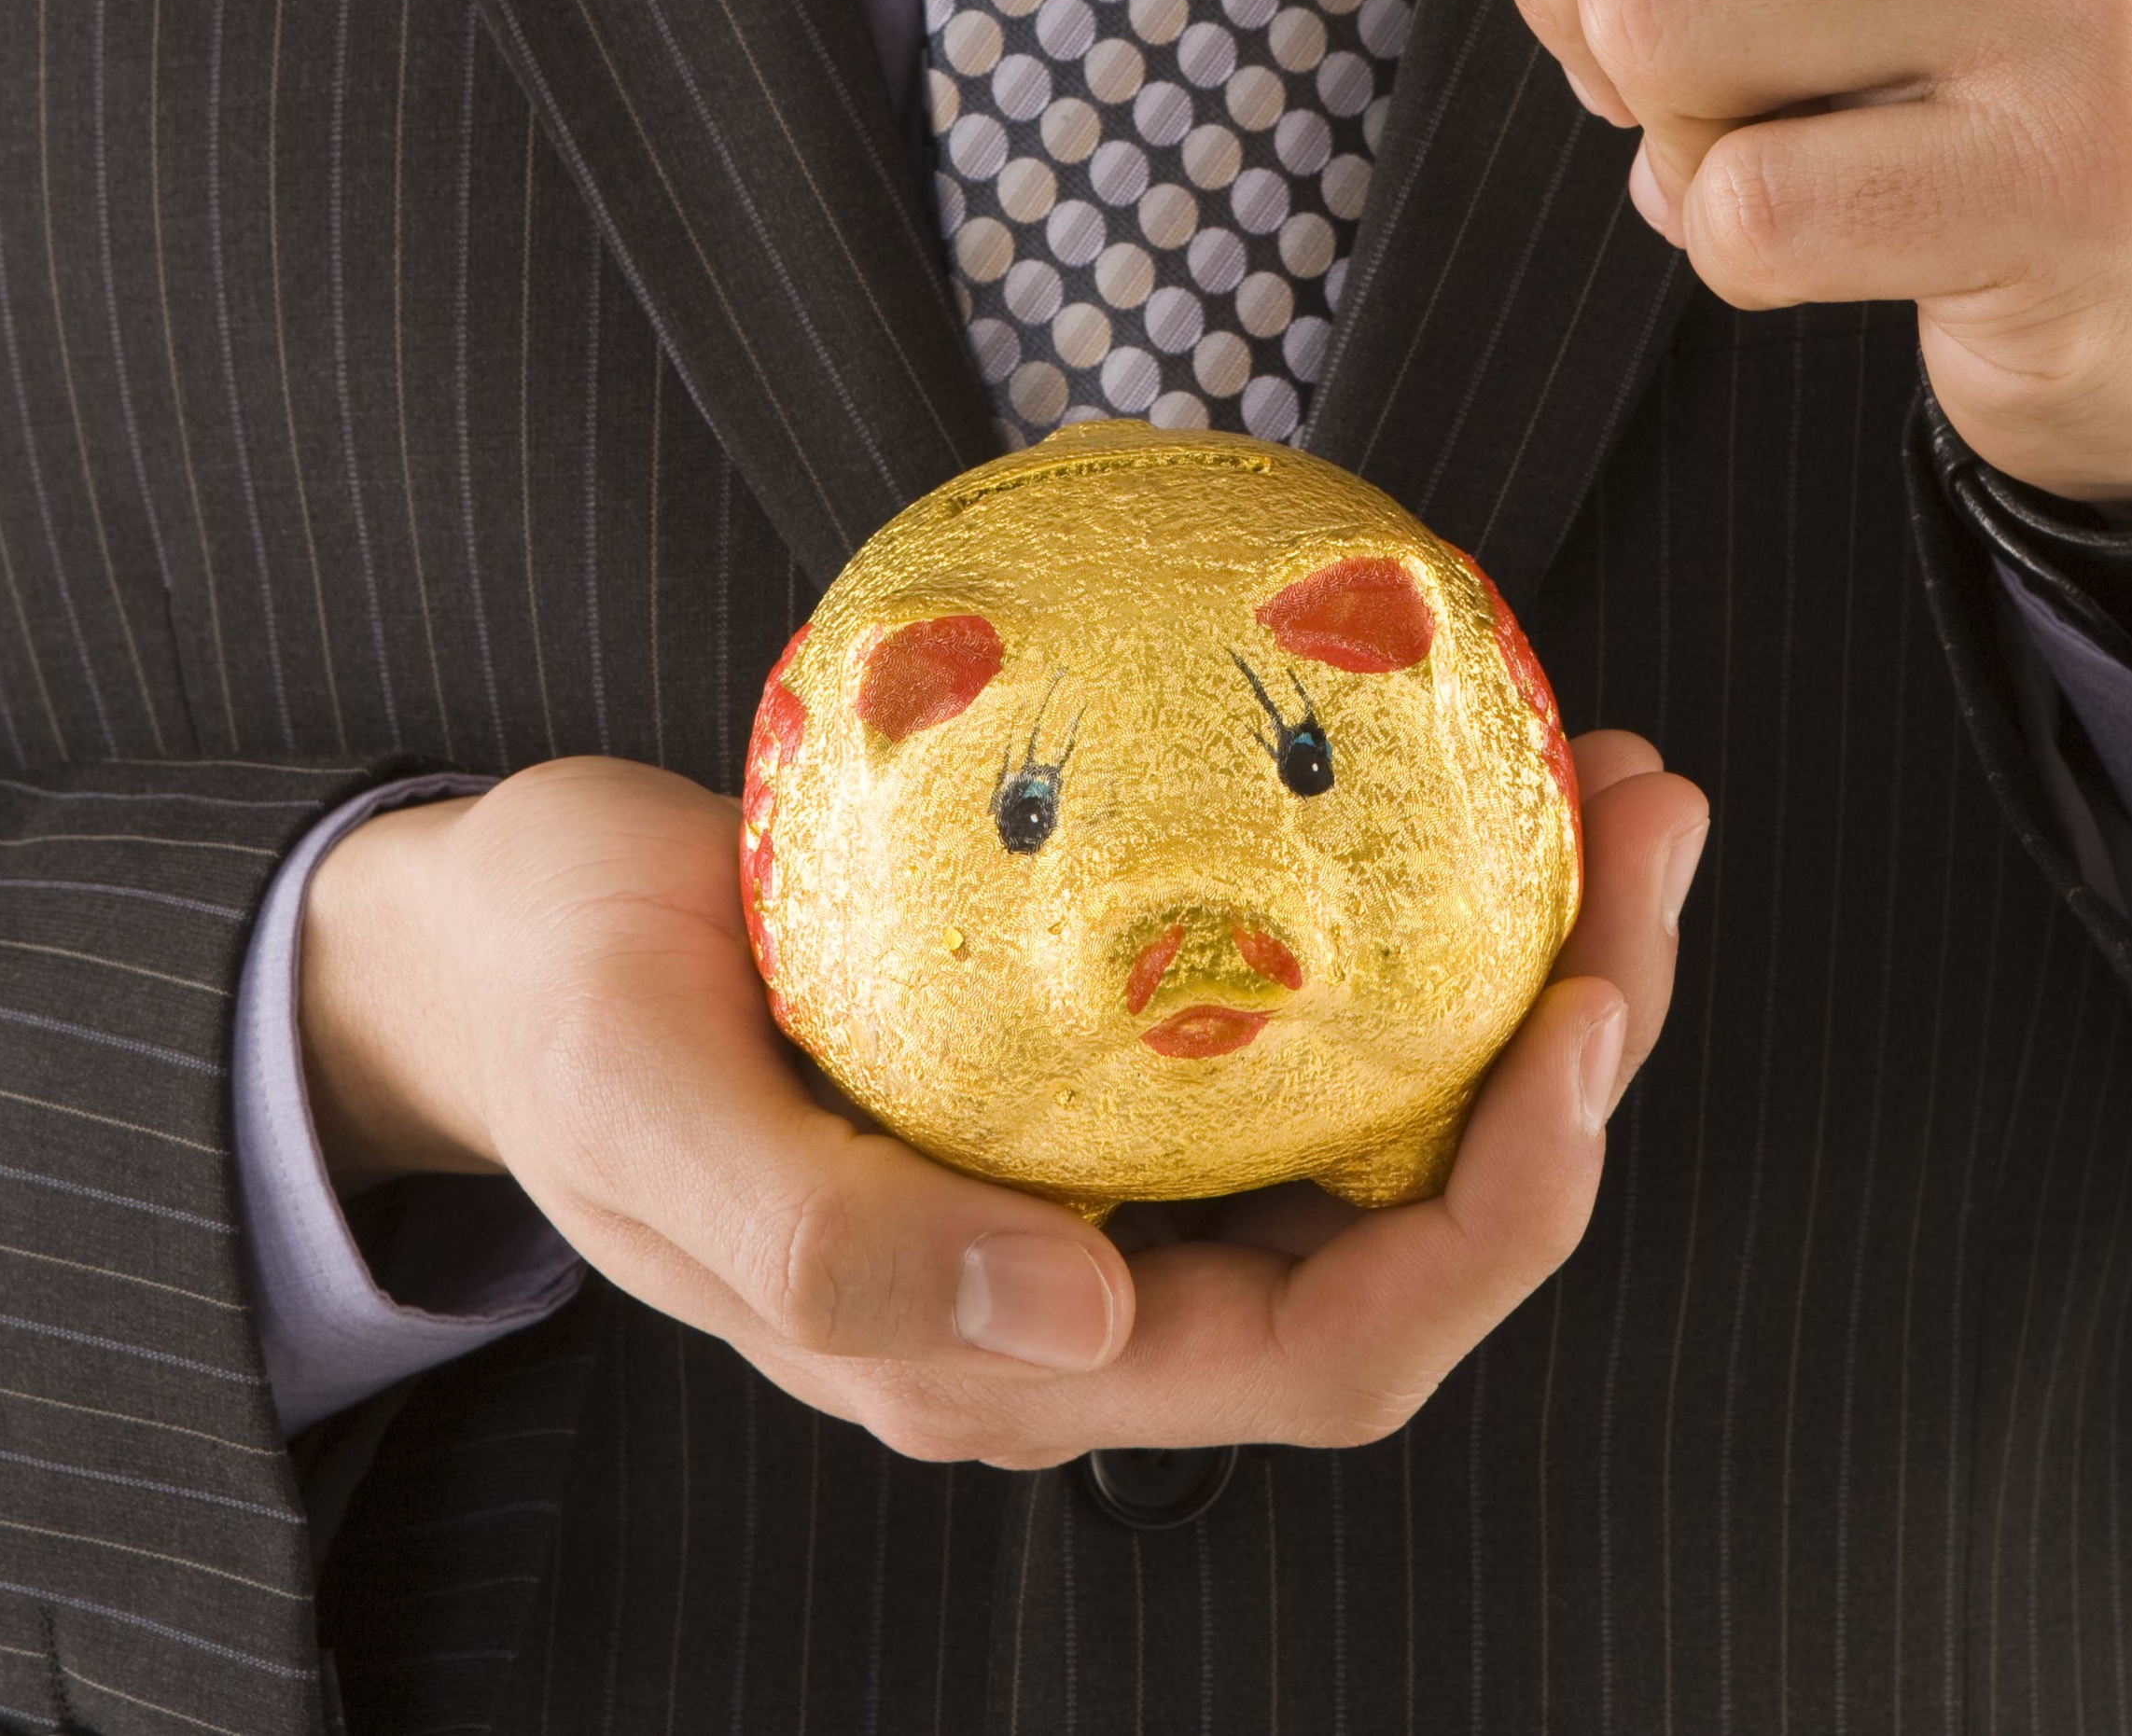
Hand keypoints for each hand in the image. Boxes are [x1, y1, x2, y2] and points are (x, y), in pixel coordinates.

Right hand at [299, 736, 1703, 1463]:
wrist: (484, 940)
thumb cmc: (555, 1014)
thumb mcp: (648, 1110)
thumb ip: (836, 1242)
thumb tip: (1089, 1323)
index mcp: (1008, 1359)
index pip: (1337, 1351)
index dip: (1504, 1220)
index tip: (1585, 1013)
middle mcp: (1090, 1290)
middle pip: (1417, 1233)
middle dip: (1577, 1056)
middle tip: (1647, 831)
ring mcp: (1101, 1168)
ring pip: (1386, 1117)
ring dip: (1526, 964)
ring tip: (1609, 781)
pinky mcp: (1091, 1046)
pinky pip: (1298, 1004)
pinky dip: (1407, 903)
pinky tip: (1453, 772)